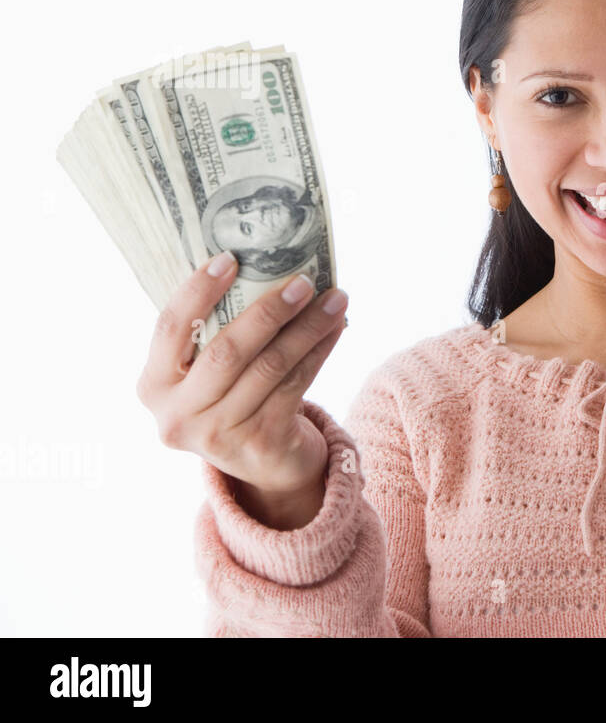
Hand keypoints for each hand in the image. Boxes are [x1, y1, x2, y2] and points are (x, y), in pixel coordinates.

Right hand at [136, 250, 348, 496]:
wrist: (265, 464)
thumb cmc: (234, 397)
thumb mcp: (207, 373)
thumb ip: (214, 333)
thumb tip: (261, 267)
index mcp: (153, 385)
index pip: (170, 328)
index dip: (198, 291)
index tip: (230, 258)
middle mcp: (178, 415)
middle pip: (227, 351)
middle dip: (268, 312)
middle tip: (303, 282)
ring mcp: (218, 434)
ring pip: (269, 368)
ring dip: (306, 329)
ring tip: (333, 300)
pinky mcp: (260, 443)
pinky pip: (295, 386)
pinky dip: (318, 352)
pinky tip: (335, 329)